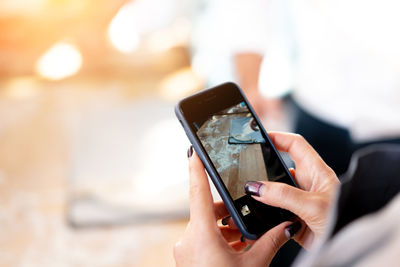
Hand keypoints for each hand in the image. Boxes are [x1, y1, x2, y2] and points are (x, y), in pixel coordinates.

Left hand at [174, 149, 293, 266]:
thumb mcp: (255, 265)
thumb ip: (271, 242)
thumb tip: (287, 226)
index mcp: (202, 235)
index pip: (197, 192)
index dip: (196, 168)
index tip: (193, 149)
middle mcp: (188, 239)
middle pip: (206, 211)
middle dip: (227, 212)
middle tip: (245, 219)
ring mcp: (185, 249)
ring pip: (205, 226)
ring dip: (224, 228)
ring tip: (244, 241)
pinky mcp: (187, 257)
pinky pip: (202, 238)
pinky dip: (217, 239)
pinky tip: (235, 249)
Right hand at [244, 132, 339, 248]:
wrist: (346, 251)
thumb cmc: (344, 223)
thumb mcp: (313, 206)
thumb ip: (284, 195)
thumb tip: (257, 187)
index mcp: (317, 172)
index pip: (295, 145)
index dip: (279, 137)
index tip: (260, 136)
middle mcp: (307, 184)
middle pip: (280, 166)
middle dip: (263, 165)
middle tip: (246, 164)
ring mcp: (298, 201)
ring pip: (274, 189)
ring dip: (262, 191)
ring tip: (248, 192)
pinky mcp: (292, 218)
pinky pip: (271, 209)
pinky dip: (262, 210)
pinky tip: (254, 211)